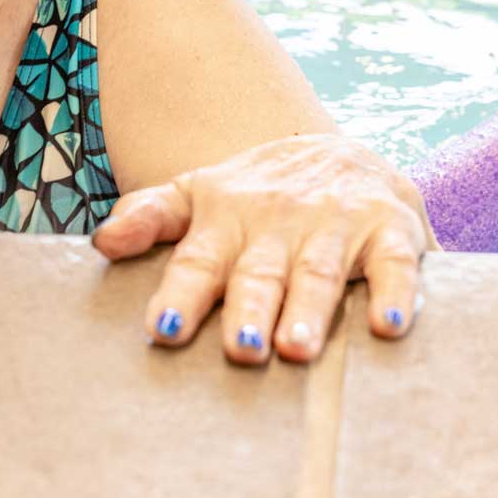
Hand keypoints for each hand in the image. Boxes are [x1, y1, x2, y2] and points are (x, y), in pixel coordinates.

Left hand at [90, 133, 436, 364]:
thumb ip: (148, 216)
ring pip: (319, 271)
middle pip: (260, 271)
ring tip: (298, 348)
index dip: (181, 295)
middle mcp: (279, 221)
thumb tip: (101, 242)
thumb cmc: (254, 195)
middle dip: (249, 308)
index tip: (164, 330)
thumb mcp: (196, 194)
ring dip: (310, 310)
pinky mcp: (390, 229)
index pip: (197, 260)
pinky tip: (389, 325)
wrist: (335, 149)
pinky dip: (395, 293)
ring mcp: (335, 223)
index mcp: (226, 218)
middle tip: (240, 348)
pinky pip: (395, 262)